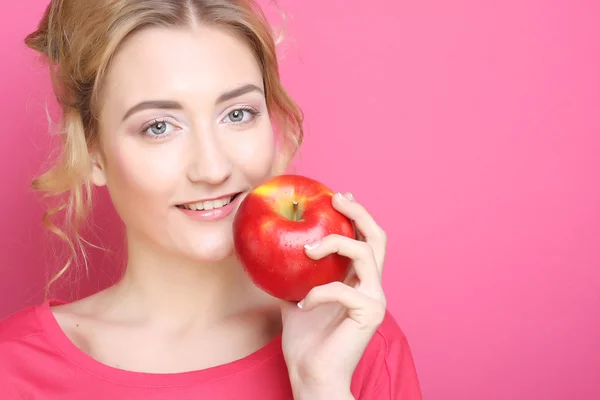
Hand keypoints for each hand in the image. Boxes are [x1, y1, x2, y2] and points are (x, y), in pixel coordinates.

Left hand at [280, 192, 387, 398]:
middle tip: (337, 199)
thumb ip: (294, 275)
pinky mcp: (370, 314)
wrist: (312, 375)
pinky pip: (342, 290)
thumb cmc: (305, 340)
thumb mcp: (295, 297)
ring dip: (335, 244)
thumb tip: (271, 250)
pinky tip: (302, 304)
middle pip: (378, 238)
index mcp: (358, 280)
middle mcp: (372, 285)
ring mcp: (374, 299)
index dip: (355, 216)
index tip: (336, 198)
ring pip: (366, 254)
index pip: (365, 240)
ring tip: (309, 249)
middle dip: (359, 213)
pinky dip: (318, 292)